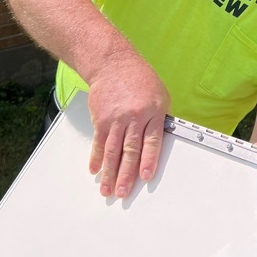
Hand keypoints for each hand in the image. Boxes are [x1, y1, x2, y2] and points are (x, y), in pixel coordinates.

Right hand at [86, 52, 170, 197]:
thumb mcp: (161, 96)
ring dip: (109, 172)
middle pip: (130, 150)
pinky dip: (96, 157)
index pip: (151, 141)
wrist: (113, 63)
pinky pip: (99, 142)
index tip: (145, 176)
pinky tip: (95, 170)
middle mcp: (133, 117)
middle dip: (125, 174)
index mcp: (153, 112)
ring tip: (107, 189)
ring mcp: (115, 118)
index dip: (148, 160)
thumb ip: (160, 120)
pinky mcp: (101, 119)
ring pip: (112, 150)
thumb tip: (160, 143)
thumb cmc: (140, 79)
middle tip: (123, 192)